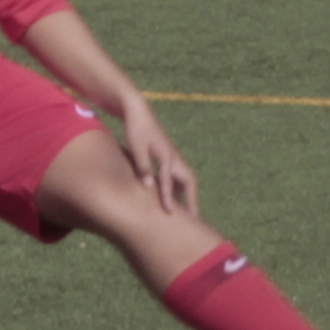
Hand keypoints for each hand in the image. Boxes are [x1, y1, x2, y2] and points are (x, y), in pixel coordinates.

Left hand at [116, 102, 198, 219]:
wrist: (139, 111)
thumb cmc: (136, 128)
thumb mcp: (136, 146)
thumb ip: (143, 166)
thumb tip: (148, 186)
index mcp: (166, 154)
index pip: (169, 180)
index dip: (169, 197)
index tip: (170, 212)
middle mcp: (174, 157)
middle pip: (189, 181)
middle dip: (191, 200)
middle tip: (193, 219)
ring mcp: (173, 157)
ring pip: (185, 180)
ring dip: (187, 195)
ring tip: (187, 213)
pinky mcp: (169, 157)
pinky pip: (179, 176)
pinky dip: (179, 188)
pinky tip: (174, 197)